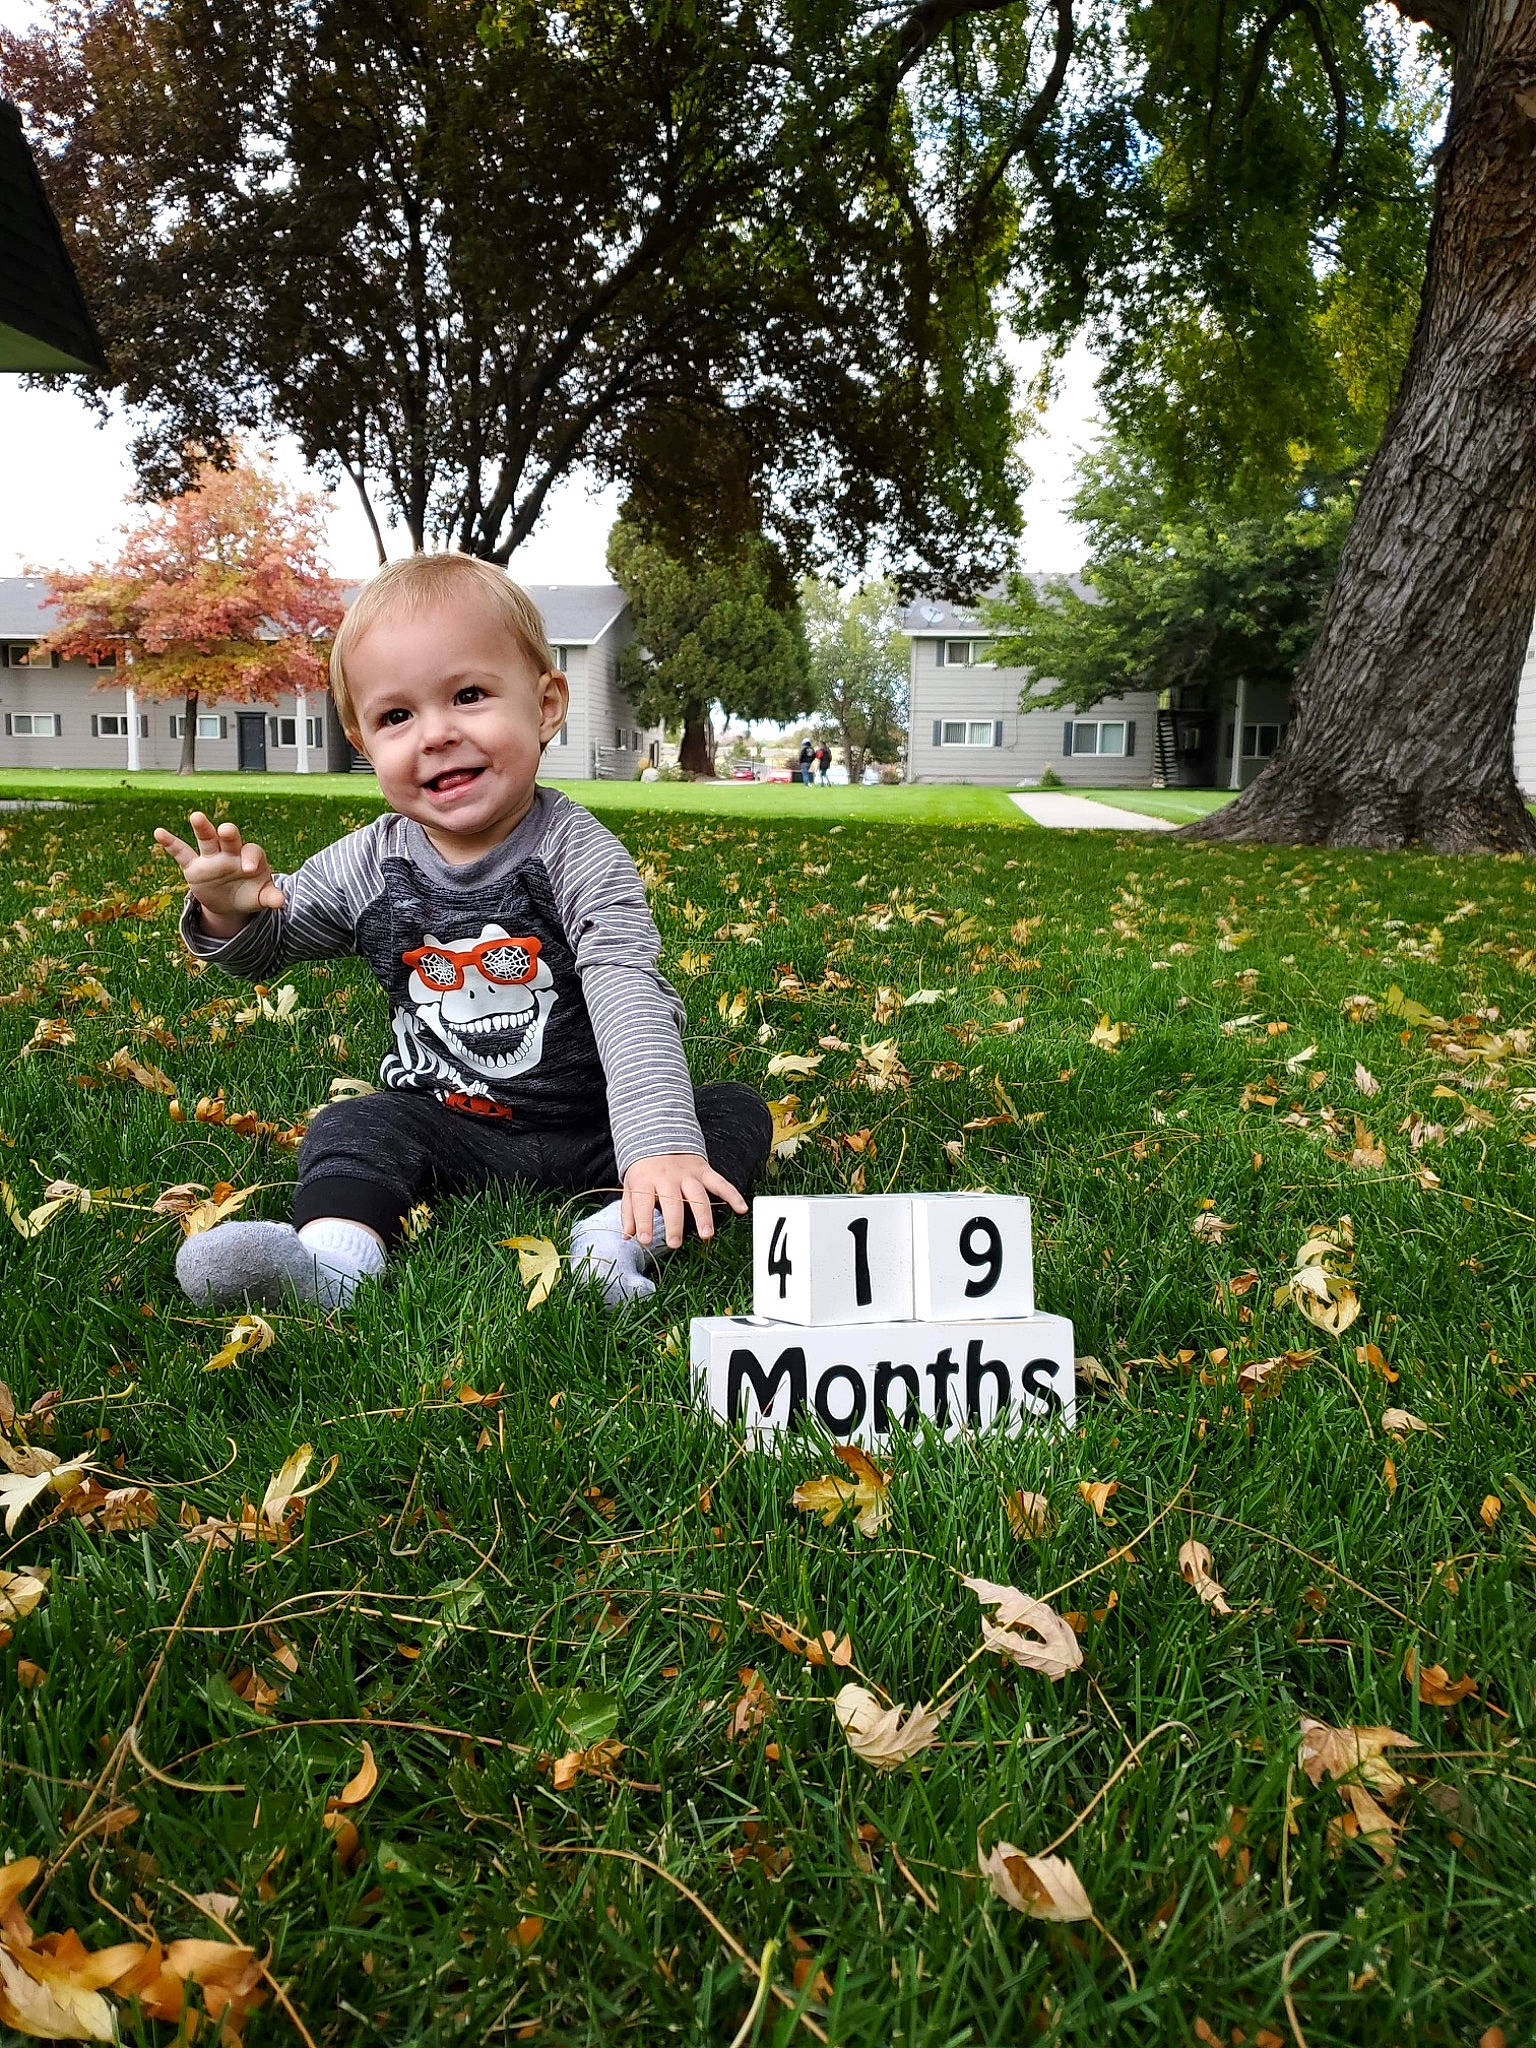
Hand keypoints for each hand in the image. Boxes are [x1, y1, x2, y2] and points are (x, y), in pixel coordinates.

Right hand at [153, 812, 284, 937]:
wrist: (231, 903)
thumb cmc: (251, 894)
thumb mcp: (262, 897)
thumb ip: (271, 897)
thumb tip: (282, 902)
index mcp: (250, 856)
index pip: (252, 852)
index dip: (250, 858)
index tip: (248, 869)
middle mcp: (230, 852)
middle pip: (229, 838)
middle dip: (228, 833)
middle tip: (227, 830)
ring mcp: (211, 857)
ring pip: (206, 839)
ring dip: (202, 828)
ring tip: (196, 816)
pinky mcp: (194, 867)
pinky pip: (181, 853)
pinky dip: (170, 843)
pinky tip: (159, 833)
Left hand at [622, 1153, 746, 1249]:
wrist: (659, 1134)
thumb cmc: (644, 1168)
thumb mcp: (630, 1185)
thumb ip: (629, 1211)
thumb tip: (627, 1236)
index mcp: (645, 1180)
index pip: (642, 1203)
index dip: (643, 1222)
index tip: (645, 1240)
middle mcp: (667, 1177)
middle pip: (672, 1202)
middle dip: (674, 1223)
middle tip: (675, 1243)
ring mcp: (687, 1173)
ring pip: (697, 1195)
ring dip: (703, 1215)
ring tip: (706, 1235)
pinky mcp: (703, 1170)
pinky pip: (720, 1182)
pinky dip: (732, 1195)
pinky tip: (741, 1209)